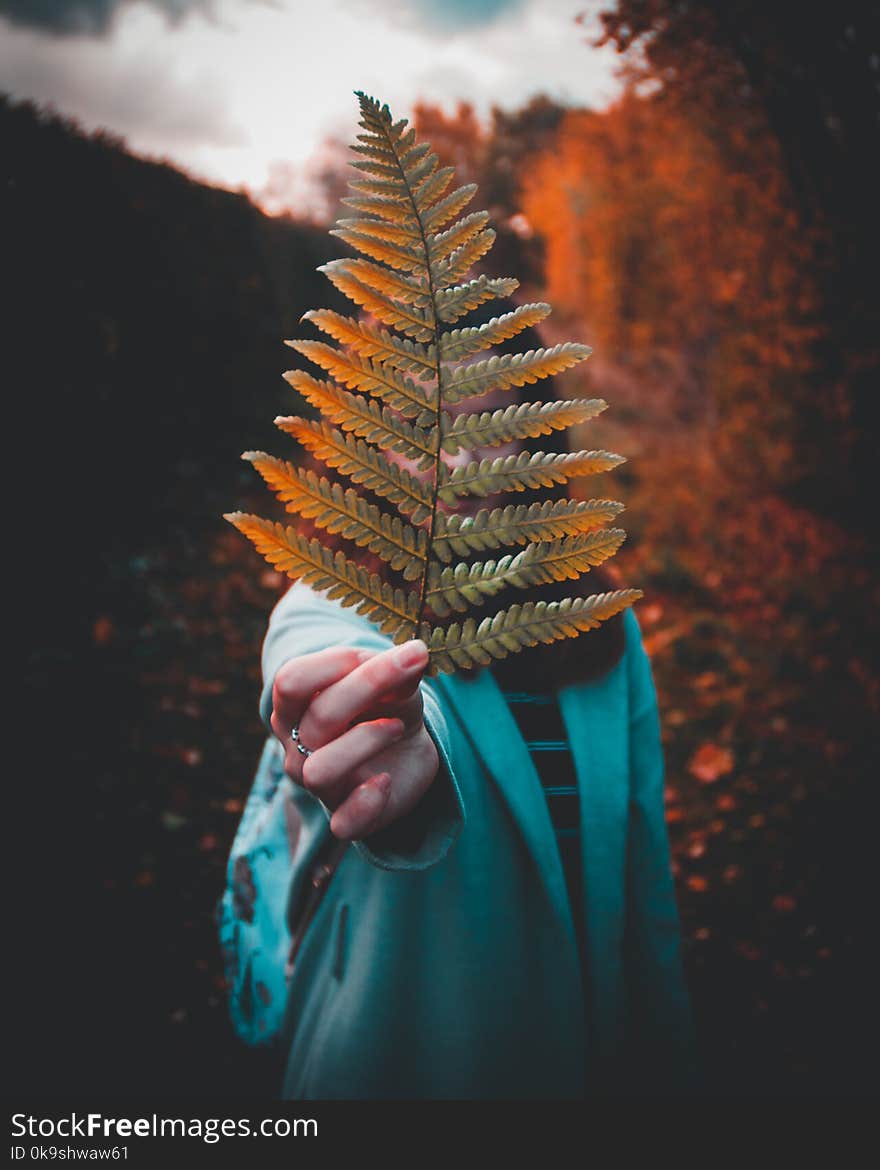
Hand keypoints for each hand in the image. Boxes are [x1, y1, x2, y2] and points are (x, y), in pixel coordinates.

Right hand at [269, 640, 438, 840]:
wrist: (406, 748)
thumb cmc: (386, 705)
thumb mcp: (393, 681)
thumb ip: (396, 671)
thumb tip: (414, 656)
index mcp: (294, 705)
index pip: (291, 680)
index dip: (335, 662)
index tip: (376, 653)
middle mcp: (296, 745)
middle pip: (318, 716)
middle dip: (368, 688)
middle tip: (409, 671)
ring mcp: (317, 784)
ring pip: (321, 770)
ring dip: (366, 742)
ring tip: (396, 728)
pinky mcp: (346, 816)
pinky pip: (343, 823)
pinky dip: (366, 803)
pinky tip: (385, 781)